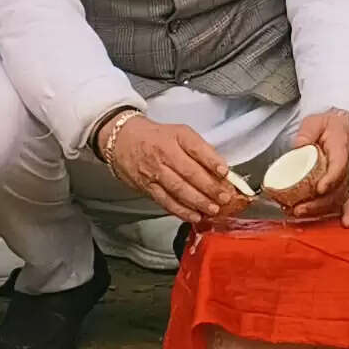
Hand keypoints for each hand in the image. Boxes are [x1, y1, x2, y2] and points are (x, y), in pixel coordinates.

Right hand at [98, 110, 243, 225]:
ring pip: (178, 189)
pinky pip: (166, 201)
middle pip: (189, 172)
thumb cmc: (155, 137)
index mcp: (176, 137)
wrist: (122, 140)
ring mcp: (154, 172)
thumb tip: (221, 170)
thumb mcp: (179, 133)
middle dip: (209, 187)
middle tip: (225, 197)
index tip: (225, 172)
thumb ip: (200, 150)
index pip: (196, 148)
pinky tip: (194, 216)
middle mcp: (164, 154)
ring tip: (213, 209)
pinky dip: (181, 210)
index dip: (212, 161)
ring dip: (198, 202)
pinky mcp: (147, 187)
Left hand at [271, 110, 348, 220]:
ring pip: (339, 198)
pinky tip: (345, 223)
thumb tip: (297, 147)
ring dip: (321, 209)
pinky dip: (348, 213)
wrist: (346, 129)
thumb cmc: (330, 127)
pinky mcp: (346, 186)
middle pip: (338, 188)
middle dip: (318, 202)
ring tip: (302, 213)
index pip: (339, 165)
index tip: (319, 189)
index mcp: (341, 148)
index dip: (330, 179)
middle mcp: (348, 166)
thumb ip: (306, 132)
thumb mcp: (315, 121)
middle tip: (299, 208)